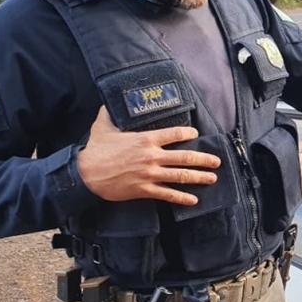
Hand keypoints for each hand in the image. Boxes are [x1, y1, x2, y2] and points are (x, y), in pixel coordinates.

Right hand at [77, 106, 221, 205]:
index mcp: (145, 139)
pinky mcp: (144, 189)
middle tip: (217, 161)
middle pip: (185, 157)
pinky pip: (168, 194)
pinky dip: (182, 198)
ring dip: (199, 177)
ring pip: (180, 176)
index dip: (188, 134)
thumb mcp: (102, 127)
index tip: (196, 135)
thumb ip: (110, 114)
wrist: (84, 174)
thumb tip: (109, 101)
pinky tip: (193, 200)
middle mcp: (152, 156)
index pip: (174, 134)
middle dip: (204, 159)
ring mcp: (150, 174)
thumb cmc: (94, 150)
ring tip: (212, 178)